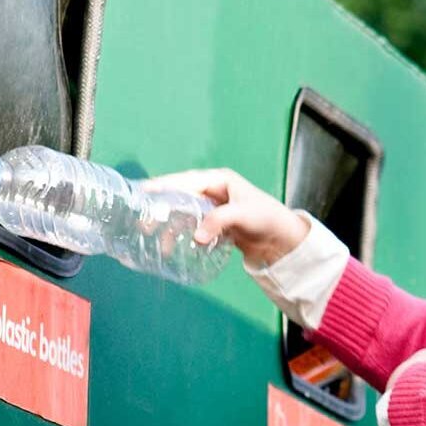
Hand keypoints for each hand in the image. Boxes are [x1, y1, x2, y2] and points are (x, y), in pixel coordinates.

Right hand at [142, 167, 308, 266]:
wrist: (282, 240)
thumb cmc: (266, 218)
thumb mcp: (243, 215)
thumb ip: (218, 221)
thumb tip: (196, 236)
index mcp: (219, 180)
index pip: (186, 180)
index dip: (164, 185)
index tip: (144, 191)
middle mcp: (214, 191)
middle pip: (181, 196)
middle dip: (162, 207)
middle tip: (143, 220)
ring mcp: (214, 209)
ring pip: (185, 213)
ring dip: (171, 225)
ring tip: (155, 239)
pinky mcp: (216, 225)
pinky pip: (193, 226)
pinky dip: (183, 234)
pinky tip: (173, 245)